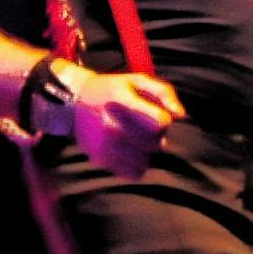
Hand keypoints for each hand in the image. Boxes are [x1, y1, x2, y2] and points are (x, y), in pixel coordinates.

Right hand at [62, 68, 181, 176]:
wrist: (71, 104)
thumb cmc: (112, 91)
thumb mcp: (137, 80)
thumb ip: (164, 93)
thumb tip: (180, 115)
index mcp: (122, 102)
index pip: (160, 122)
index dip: (163, 120)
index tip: (155, 115)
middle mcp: (111, 126)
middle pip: (156, 143)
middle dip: (155, 136)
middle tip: (143, 127)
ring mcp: (104, 146)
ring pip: (146, 161)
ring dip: (145, 152)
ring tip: (134, 139)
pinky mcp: (100, 160)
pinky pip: (133, 173)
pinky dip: (135, 165)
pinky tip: (128, 152)